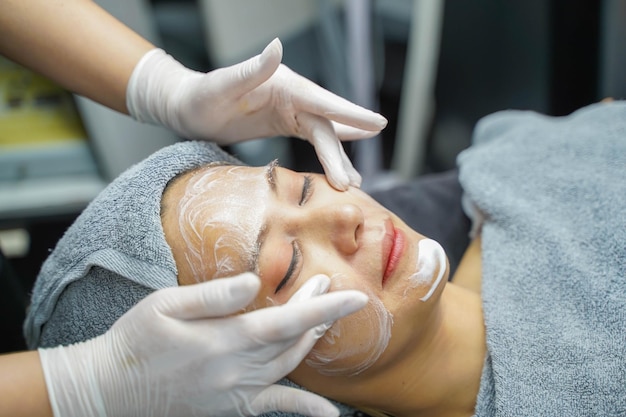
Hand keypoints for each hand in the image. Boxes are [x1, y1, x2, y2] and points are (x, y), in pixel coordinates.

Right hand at [39, 273, 367, 416]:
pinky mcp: (231, 408)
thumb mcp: (164, 305)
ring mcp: (236, 393)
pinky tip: (329, 413)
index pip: (286, 321)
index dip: (322, 308)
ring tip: (324, 317)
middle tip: (329, 286)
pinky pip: (276, 409)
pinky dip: (305, 409)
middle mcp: (236, 370)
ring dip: (312, 340)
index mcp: (222, 340)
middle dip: (318, 313)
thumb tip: (254, 281)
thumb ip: (213, 295)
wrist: (109, 390)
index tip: (354, 296)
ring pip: (289, 366)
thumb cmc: (135, 341)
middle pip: (292, 340)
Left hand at [126, 38, 387, 189]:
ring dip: (339, 157)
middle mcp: (293, 95)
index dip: (350, 114)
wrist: (189, 108)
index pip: (322, 101)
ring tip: (355, 183)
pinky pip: (313, 138)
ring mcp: (290, 109)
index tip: (378, 125)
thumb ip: (251, 68)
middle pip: (325, 126)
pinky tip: (341, 165)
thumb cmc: (201, 95)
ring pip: (323, 135)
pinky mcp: (285, 122)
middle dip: (340, 154)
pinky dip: (329, 151)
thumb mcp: (222, 84)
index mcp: (284, 84)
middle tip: (352, 183)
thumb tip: (278, 47)